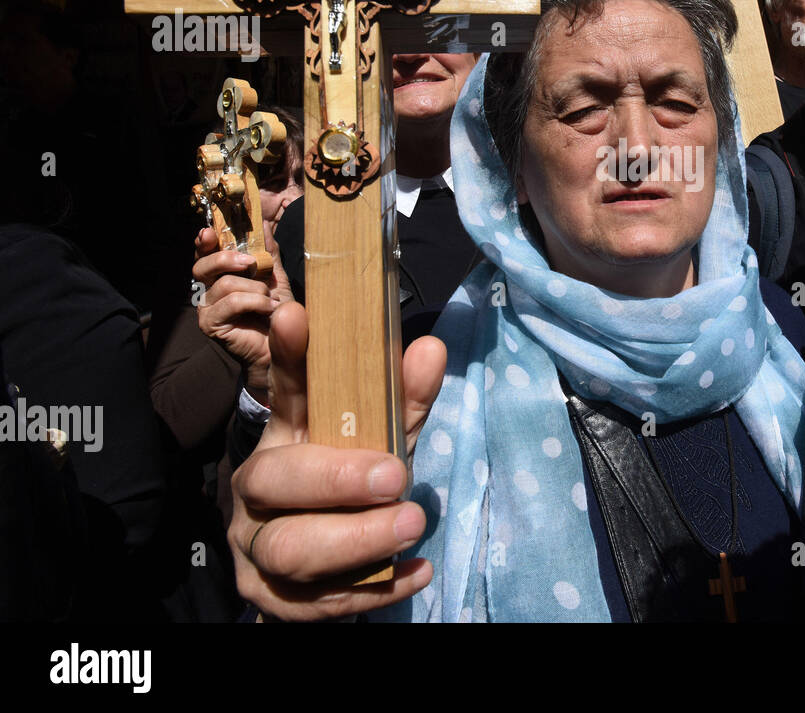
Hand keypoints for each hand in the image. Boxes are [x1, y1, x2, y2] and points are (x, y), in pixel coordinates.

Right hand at [193, 227, 293, 390]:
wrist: (281, 345)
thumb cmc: (276, 311)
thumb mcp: (274, 276)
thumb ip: (267, 252)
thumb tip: (262, 224)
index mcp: (221, 275)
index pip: (205, 254)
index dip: (204, 242)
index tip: (208, 232)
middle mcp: (209, 291)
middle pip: (203, 265)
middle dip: (227, 259)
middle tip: (250, 263)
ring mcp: (207, 309)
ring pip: (224, 284)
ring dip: (255, 289)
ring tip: (269, 300)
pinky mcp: (211, 324)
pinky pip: (231, 302)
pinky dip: (254, 302)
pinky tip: (267, 309)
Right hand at [228, 301, 445, 619]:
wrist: (314, 567)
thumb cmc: (350, 486)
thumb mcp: (379, 441)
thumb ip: (404, 403)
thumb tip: (430, 350)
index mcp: (284, 436)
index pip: (284, 390)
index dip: (288, 356)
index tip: (296, 316)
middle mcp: (258, 488)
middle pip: (277, 480)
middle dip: (338, 478)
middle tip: (396, 475)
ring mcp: (257, 546)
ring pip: (291, 548)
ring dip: (357, 539)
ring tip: (410, 525)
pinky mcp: (271, 598)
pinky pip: (315, 604)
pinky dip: (369, 591)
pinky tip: (414, 573)